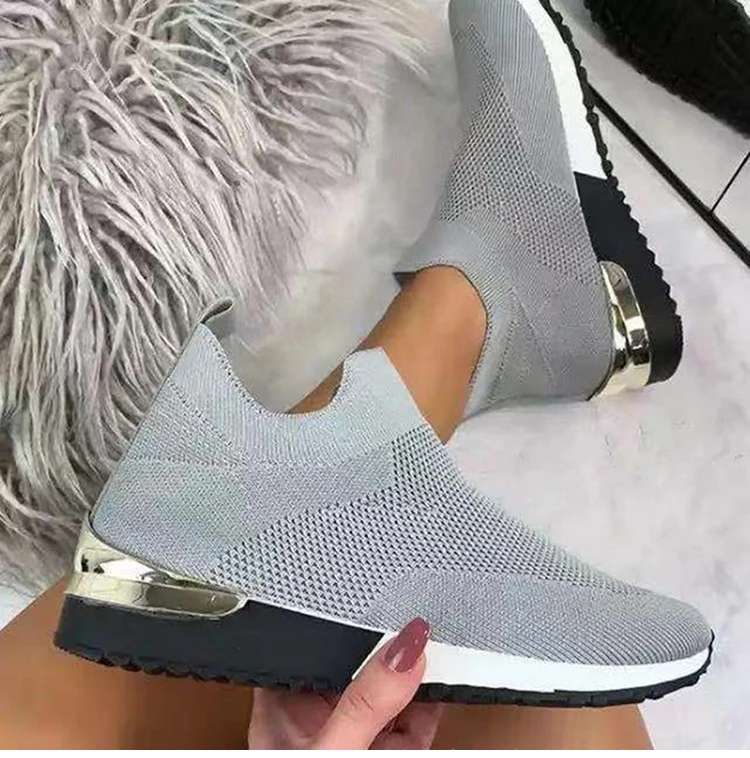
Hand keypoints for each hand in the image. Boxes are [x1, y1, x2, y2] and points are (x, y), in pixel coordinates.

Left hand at [247, 618, 442, 749]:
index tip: (367, 590)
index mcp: (285, 709)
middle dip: (386, 637)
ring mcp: (364, 733)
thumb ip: (365, 701)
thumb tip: (405, 648)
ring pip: (395, 683)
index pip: (310, 645)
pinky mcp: (399, 749)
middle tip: (409, 600)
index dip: (336, 617)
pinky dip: (438, 691)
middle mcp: (324, 716)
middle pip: (358, 660)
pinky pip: (423, 712)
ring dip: (417, 660)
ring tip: (434, 623)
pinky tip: (448, 667)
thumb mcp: (331, 751)